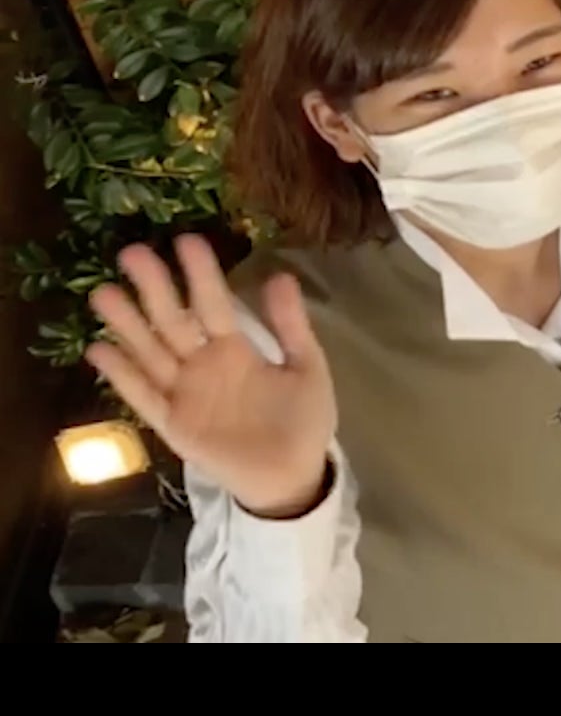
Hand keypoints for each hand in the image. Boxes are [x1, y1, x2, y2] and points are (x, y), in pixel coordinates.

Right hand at [85, 235, 336, 518]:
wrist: (293, 475)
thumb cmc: (302, 419)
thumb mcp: (306, 367)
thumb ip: (290, 325)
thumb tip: (279, 273)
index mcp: (236, 349)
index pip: (213, 304)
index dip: (200, 275)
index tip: (185, 240)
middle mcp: (203, 366)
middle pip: (174, 321)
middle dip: (154, 289)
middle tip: (132, 252)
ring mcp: (185, 394)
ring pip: (151, 352)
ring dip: (128, 325)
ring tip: (104, 293)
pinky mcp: (173, 424)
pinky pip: (144, 396)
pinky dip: (122, 375)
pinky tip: (99, 348)